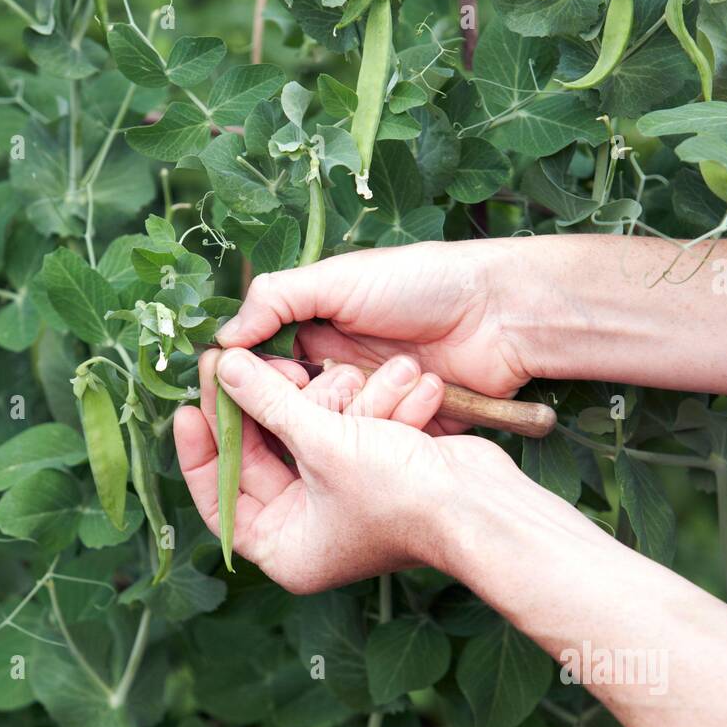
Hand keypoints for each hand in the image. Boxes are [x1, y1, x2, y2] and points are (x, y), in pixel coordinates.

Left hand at [173, 345, 510, 593]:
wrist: (483, 504)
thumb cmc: (401, 497)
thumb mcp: (321, 443)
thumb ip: (267, 402)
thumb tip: (224, 367)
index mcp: (283, 547)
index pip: (219, 495)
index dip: (201, 446)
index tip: (188, 402)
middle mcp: (307, 528)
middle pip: (263, 453)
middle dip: (273, 404)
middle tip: (246, 358)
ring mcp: (340, 498)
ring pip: (309, 431)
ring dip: (333, 400)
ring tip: (351, 378)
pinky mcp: (372, 469)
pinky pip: (348, 427)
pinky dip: (364, 405)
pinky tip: (392, 381)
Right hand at [214, 241, 534, 408]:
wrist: (502, 313)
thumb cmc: (422, 284)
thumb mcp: (340, 279)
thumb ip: (278, 299)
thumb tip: (224, 337)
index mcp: (318, 331)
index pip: (267, 367)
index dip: (258, 380)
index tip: (258, 384)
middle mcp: (340, 371)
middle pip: (296, 408)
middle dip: (302, 406)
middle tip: (320, 392)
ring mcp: (373, 406)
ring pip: (336, 433)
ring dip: (353, 415)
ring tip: (376, 385)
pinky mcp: (404, 433)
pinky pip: (378, 448)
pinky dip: (387, 430)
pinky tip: (403, 416)